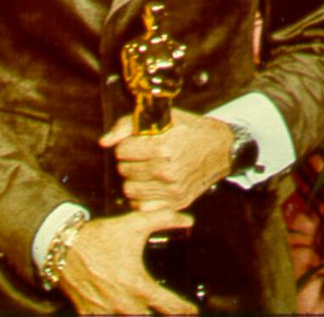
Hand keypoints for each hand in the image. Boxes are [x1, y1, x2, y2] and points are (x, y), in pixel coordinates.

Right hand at [59, 210, 197, 314]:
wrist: (62, 245)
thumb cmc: (98, 236)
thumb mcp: (132, 224)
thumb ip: (163, 219)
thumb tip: (188, 219)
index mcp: (139, 286)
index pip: (172, 307)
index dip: (185, 309)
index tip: (191, 309)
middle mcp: (125, 304)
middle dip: (159, 312)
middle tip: (163, 306)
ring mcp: (106, 311)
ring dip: (137, 313)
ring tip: (139, 306)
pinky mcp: (88, 313)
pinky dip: (110, 315)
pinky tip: (113, 310)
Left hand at [100, 109, 233, 210]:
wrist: (219, 148)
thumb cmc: (188, 129)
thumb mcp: (160, 117)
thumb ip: (126, 126)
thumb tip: (104, 142)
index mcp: (163, 147)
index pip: (122, 151)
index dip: (126, 145)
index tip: (136, 143)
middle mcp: (168, 170)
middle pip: (124, 170)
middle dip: (128, 162)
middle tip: (140, 156)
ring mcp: (173, 189)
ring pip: (129, 189)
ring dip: (133, 179)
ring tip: (145, 169)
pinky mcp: (177, 202)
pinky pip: (142, 205)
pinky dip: (141, 197)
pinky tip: (149, 184)